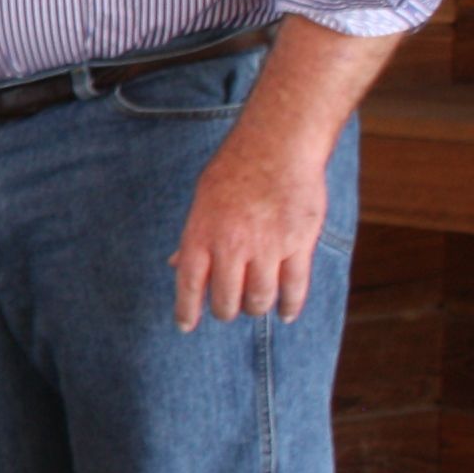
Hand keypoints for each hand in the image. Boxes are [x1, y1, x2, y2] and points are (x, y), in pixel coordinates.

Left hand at [172, 119, 333, 331]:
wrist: (277, 146)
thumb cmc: (234, 169)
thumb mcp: (202, 200)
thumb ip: (193, 235)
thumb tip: (175, 264)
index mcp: (202, 233)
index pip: (188, 283)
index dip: (187, 310)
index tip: (186, 326)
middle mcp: (232, 245)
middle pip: (227, 299)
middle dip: (226, 310)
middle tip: (228, 310)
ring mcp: (267, 247)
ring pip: (260, 299)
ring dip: (256, 308)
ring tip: (254, 306)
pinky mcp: (299, 244)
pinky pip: (295, 288)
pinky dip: (290, 306)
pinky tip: (285, 313)